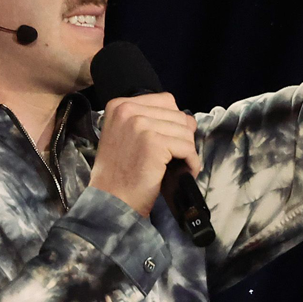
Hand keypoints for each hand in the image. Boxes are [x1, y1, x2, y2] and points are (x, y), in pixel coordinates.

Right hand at [88, 92, 201, 218]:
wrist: (111, 200)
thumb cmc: (120, 174)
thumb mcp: (126, 136)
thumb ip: (151, 121)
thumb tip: (188, 120)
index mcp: (119, 105)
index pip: (166, 101)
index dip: (174, 122)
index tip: (171, 142)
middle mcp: (128, 110)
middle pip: (178, 115)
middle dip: (183, 138)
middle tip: (177, 158)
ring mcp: (140, 125)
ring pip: (185, 131)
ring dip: (188, 152)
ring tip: (179, 167)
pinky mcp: (153, 143)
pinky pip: (187, 147)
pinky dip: (191, 162)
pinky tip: (184, 172)